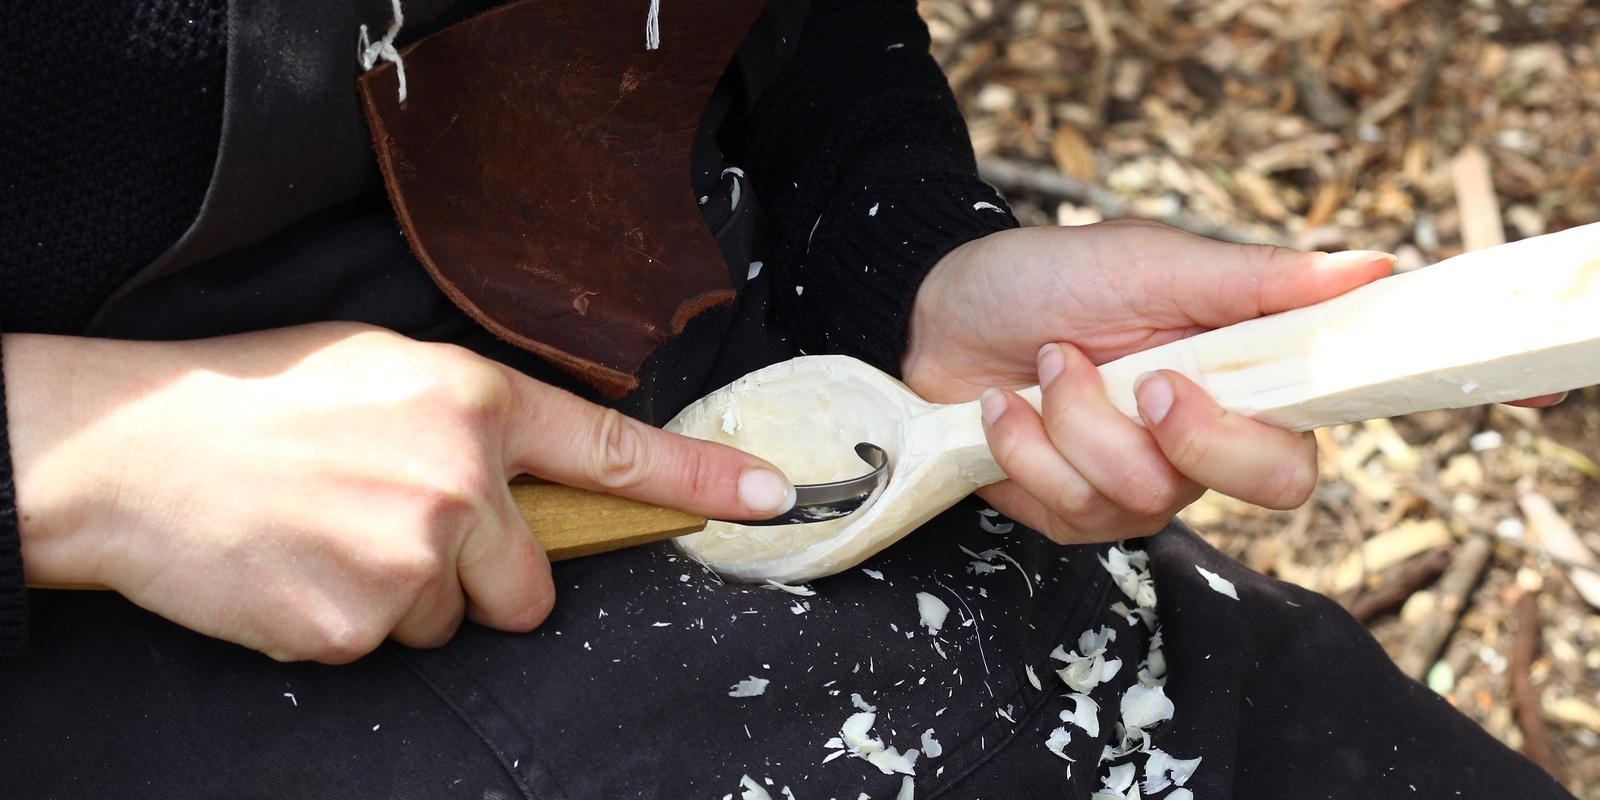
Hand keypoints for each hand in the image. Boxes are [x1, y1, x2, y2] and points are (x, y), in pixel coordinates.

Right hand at [8, 323, 793, 661]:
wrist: (130, 452)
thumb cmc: (259, 398)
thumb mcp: (387, 370)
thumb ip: (479, 420)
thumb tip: (537, 478)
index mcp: (475, 403)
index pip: (612, 453)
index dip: (699, 482)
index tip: (768, 498)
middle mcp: (459, 481)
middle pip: (534, 585)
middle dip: (488, 575)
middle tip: (404, 528)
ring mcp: (409, 561)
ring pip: (457, 621)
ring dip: (411, 595)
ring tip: (335, 534)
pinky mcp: (354, 626)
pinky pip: (390, 646)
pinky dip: (354, 620)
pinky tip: (303, 568)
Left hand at [901, 220, 1392, 543]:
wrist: (939, 311)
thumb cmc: (1049, 276)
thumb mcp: (1151, 262)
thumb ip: (1257, 279)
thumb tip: (1374, 266)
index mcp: (1239, 381)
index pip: (1300, 449)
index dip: (1254, 434)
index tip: (1174, 378)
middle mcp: (1202, 444)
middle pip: (1258, 489)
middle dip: (1174, 435)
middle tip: (1127, 378)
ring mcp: (1139, 485)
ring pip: (1141, 496)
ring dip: (1072, 419)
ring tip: (1046, 361)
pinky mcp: (1073, 512)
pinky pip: (1071, 508)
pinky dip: (1024, 446)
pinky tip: (1001, 405)